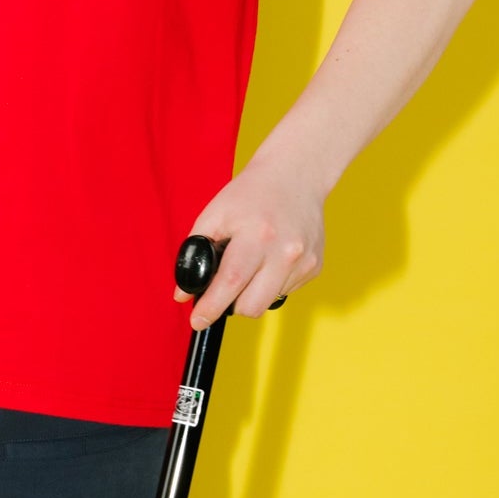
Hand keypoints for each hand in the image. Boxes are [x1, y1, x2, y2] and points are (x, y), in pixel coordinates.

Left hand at [177, 159, 324, 327]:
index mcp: (257, 236)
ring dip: (252, 293)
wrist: (295, 176)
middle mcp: (285, 252)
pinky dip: (270, 283)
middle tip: (221, 291)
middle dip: (231, 305)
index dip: (211, 307)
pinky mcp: (316, 267)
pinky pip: (285, 291)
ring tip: (249, 263)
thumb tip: (182, 295)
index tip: (196, 322)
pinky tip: (269, 258)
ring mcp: (304, 262)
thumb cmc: (249, 194)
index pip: (230, 282)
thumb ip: (194, 252)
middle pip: (252, 305)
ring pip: (268, 301)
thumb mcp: (214, 214)